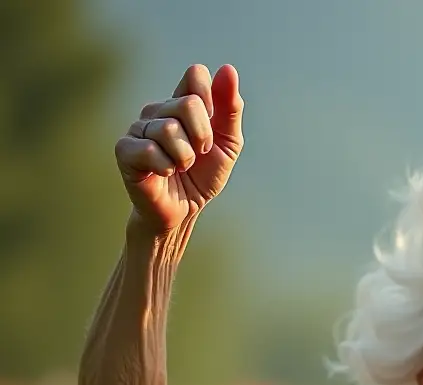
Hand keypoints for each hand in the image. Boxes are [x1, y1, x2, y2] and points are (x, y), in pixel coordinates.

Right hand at [114, 64, 243, 235]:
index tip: (212, 129)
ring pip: (169, 129)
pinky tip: (164, 173)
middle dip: (203, 138)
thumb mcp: (227, 145)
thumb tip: (228, 69)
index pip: (195, 76)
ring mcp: (138, 128)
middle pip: (188, 105)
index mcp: (181, 104)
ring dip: (185, 157)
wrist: (184, 211)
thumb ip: (230, 109)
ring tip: (181, 167)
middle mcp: (157, 110)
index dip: (210, 102)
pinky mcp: (125, 150)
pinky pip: (150, 149)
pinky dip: (166, 166)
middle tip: (198, 156)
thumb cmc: (202, 177)